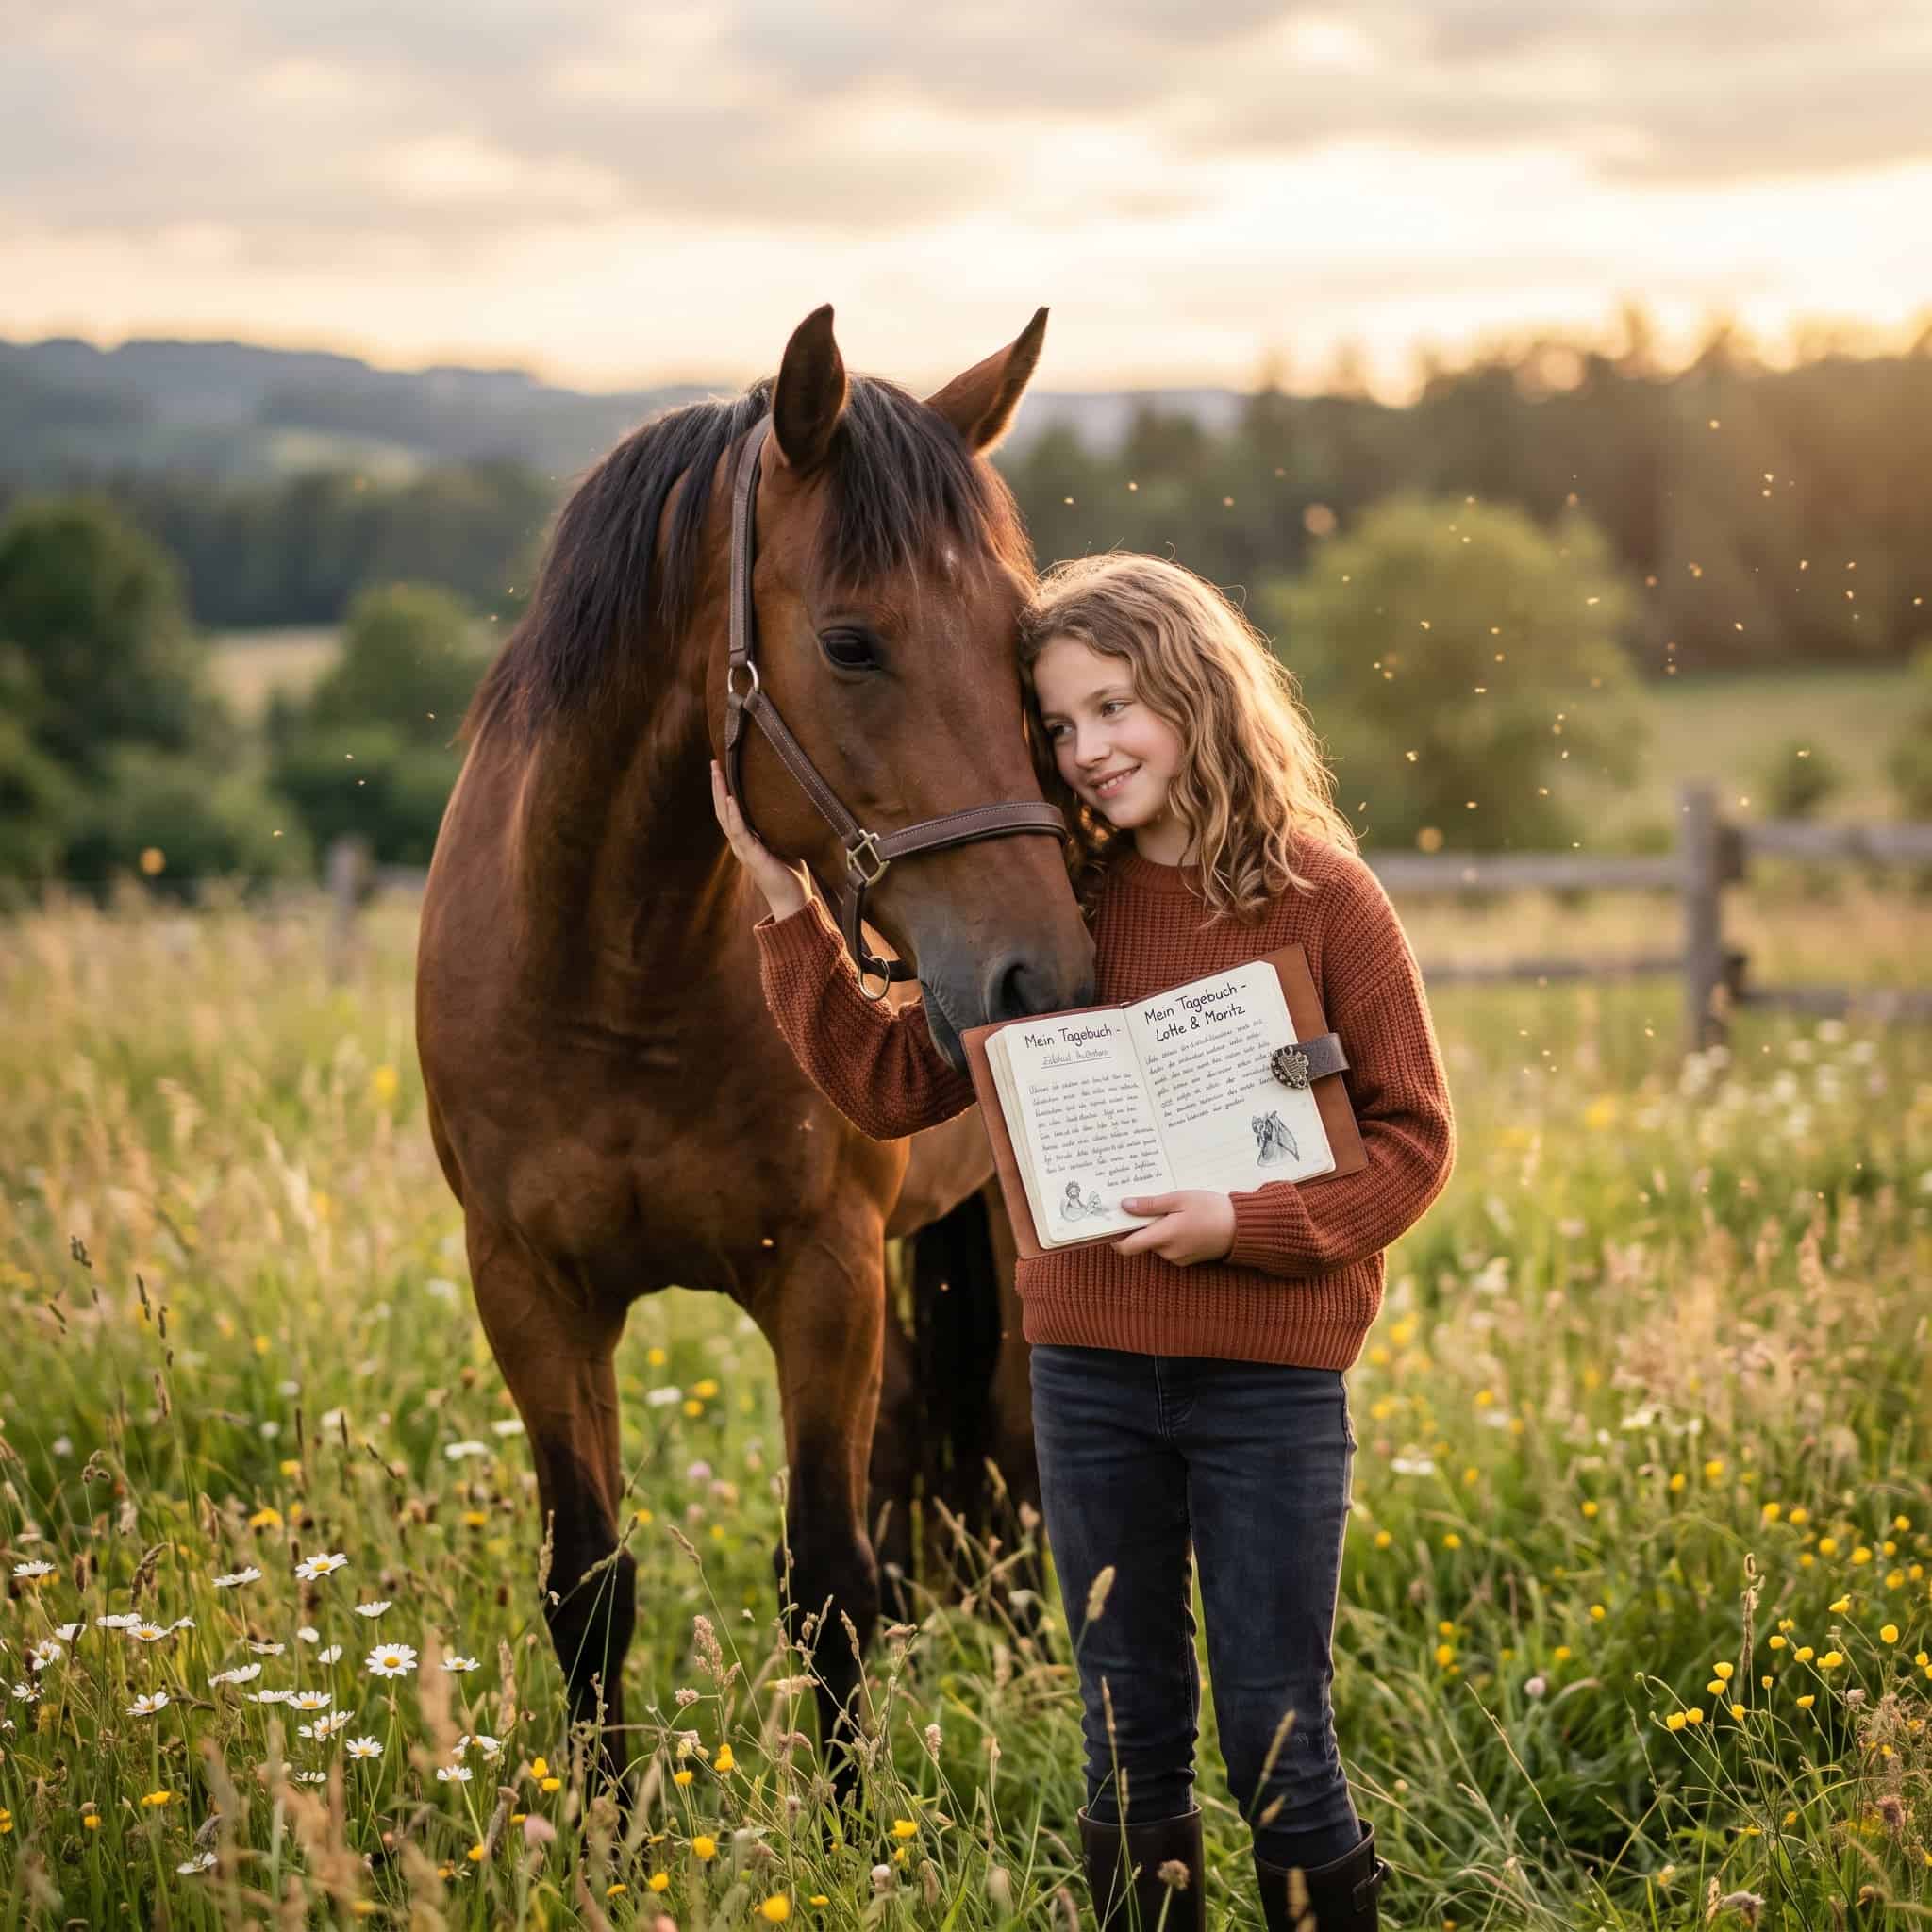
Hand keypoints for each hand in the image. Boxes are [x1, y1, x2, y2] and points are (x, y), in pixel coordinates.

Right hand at [711, 761, 810, 920]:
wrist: (792, 900)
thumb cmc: (790, 873)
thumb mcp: (783, 841)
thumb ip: (778, 826)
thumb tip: (787, 803)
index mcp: (745, 839)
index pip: (729, 810)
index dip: (724, 790)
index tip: (722, 768)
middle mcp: (740, 843)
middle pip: (722, 809)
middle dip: (717, 785)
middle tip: (713, 762)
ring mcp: (744, 849)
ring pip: (726, 817)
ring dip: (721, 794)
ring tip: (717, 773)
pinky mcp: (753, 856)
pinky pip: (740, 832)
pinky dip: (735, 815)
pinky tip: (731, 799)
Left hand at [1113, 1190, 1235, 1265]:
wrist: (1242, 1228)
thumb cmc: (1211, 1209)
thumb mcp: (1179, 1199)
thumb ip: (1150, 1205)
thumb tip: (1125, 1206)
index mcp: (1164, 1237)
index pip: (1127, 1247)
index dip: (1115, 1237)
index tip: (1112, 1222)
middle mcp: (1168, 1252)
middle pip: (1141, 1242)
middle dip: (1141, 1225)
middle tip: (1146, 1203)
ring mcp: (1178, 1258)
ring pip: (1155, 1243)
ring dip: (1157, 1228)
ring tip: (1170, 1208)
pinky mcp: (1187, 1259)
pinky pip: (1169, 1247)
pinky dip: (1169, 1234)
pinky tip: (1181, 1219)